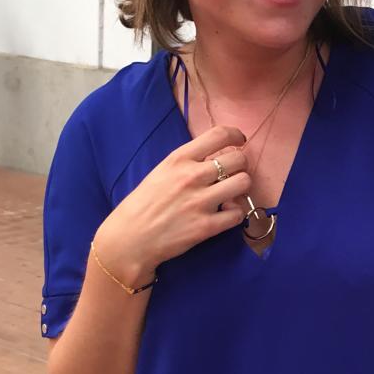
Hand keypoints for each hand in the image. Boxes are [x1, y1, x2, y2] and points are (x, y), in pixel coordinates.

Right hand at [94, 125, 251, 283]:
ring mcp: (200, 201)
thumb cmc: (144, 204)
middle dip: (241, 166)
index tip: (240, 142)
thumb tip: (216, 156)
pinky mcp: (206, 226)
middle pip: (238, 159)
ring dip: (242, 188)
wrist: (129, 239)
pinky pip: (238, 214)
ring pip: (244, 183)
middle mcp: (191, 176)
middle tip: (234, 174)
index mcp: (179, 159)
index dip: (236, 136)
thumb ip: (188, 162)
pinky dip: (235, 214)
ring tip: (231, 194)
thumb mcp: (162, 171)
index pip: (219, 135)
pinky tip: (225, 214)